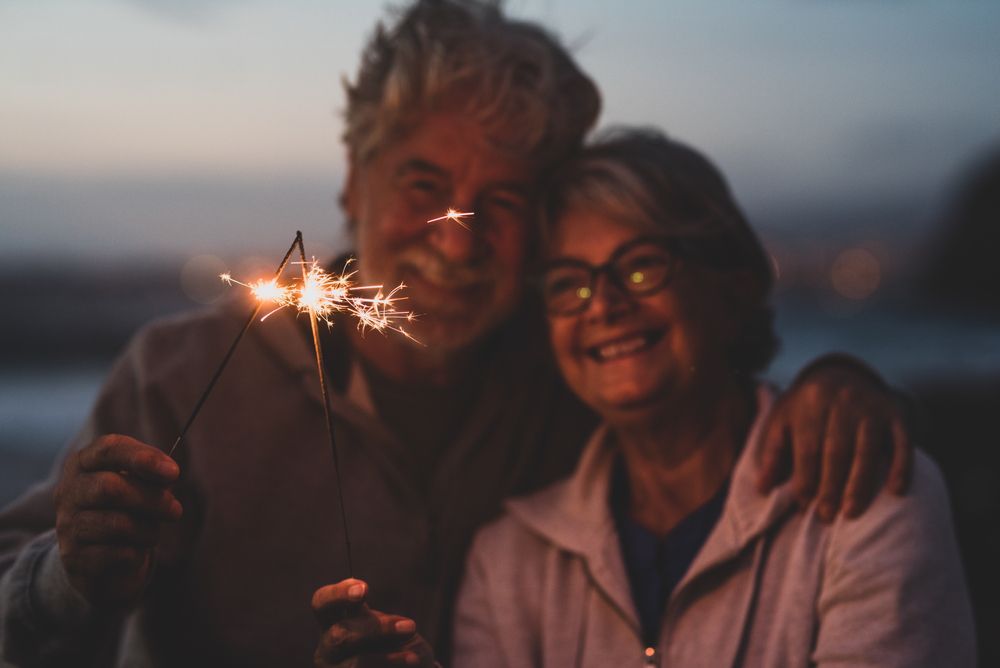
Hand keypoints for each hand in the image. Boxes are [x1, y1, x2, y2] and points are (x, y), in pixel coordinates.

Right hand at [54, 434, 181, 608]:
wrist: (102, 561)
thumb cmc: (127, 511)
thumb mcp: (140, 486)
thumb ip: (153, 476)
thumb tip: (168, 474)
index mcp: (84, 463)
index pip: (108, 448)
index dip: (143, 457)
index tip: (173, 472)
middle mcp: (68, 491)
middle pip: (111, 488)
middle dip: (152, 499)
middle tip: (175, 510)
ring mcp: (67, 525)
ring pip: (117, 524)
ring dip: (147, 529)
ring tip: (152, 533)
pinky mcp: (74, 557)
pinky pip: (118, 553)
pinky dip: (137, 553)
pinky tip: (135, 551)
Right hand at [313, 579, 436, 666]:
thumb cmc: (396, 643)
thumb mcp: (389, 625)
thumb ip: (378, 621)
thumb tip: (375, 620)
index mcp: (333, 620)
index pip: (321, 602)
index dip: (338, 594)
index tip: (364, 589)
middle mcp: (327, 646)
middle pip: (339, 634)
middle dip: (376, 629)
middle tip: (410, 626)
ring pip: (355, 663)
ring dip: (388, 658)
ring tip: (414, 657)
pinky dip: (391, 666)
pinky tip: (411, 664)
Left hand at [757, 354, 911, 520]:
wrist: (843, 374)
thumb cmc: (806, 408)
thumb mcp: (784, 420)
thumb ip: (773, 452)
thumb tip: (762, 489)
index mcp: (810, 402)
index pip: (808, 447)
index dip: (805, 478)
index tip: (804, 505)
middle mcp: (842, 401)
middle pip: (836, 451)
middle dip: (831, 487)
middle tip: (826, 517)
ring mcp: (871, 407)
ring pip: (867, 450)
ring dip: (860, 484)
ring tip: (852, 513)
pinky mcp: (895, 413)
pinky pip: (902, 442)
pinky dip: (901, 467)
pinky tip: (896, 492)